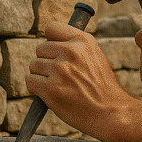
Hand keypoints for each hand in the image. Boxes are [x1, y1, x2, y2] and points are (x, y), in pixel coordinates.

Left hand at [26, 22, 134, 141]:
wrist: (111, 112)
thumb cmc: (102, 88)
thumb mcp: (96, 57)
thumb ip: (76, 47)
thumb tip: (51, 43)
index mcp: (83, 41)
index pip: (52, 28)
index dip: (52, 42)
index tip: (57, 53)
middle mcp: (71, 51)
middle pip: (40, 49)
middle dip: (46, 62)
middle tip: (61, 76)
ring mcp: (59, 70)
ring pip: (33, 66)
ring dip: (41, 76)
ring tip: (59, 86)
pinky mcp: (50, 89)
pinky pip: (30, 81)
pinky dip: (36, 89)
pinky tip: (50, 94)